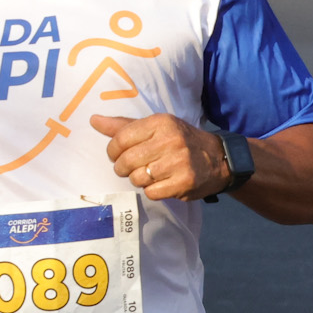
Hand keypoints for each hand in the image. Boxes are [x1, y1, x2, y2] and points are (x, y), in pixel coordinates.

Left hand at [95, 112, 229, 202]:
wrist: (219, 158)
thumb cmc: (180, 141)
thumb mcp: (156, 127)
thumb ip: (123, 126)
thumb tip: (93, 120)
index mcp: (161, 122)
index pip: (120, 139)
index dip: (113, 152)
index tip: (119, 154)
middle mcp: (170, 140)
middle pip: (126, 162)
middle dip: (124, 168)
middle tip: (134, 167)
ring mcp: (179, 162)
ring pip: (137, 179)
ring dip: (140, 180)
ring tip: (151, 174)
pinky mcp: (184, 182)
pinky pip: (151, 192)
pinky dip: (153, 190)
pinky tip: (163, 182)